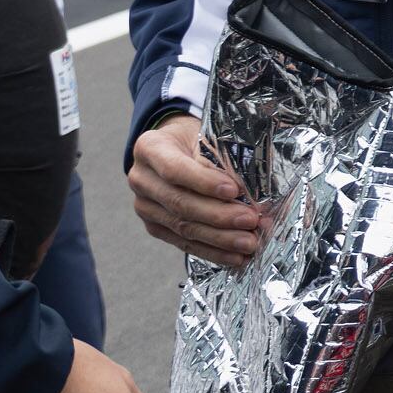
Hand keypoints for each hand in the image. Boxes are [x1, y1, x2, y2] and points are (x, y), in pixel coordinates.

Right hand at [128, 115, 272, 265]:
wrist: (175, 148)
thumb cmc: (195, 138)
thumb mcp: (205, 135)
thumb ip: (219, 157)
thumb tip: (248, 190)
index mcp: (150, 148)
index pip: (174, 169)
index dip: (204, 182)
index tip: (234, 190)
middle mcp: (141, 179)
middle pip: (180, 203)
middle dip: (219, 216)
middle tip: (251, 221)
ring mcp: (145, 206)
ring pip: (183, 227)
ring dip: (220, 239)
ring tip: (249, 243)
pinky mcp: (155, 227)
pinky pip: (184, 243)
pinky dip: (212, 251)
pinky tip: (235, 256)